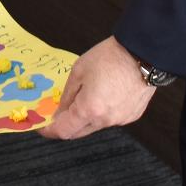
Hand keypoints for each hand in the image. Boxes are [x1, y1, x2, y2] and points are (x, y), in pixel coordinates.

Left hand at [40, 36, 156, 140]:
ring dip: (85, 118)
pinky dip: (102, 113)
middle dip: (66, 124)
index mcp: (89, 109)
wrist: (143, 53)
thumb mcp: (79, 71)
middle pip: (78, 132)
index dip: (49, 131)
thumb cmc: (110, 57)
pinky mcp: (132, 116)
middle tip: (59, 112)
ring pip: (95, 126)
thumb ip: (67, 95)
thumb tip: (60, 111)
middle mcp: (105, 120)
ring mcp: (120, 120)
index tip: (42, 127)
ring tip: (85, 96)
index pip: (63, 131)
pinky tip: (104, 95)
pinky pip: (110, 119)